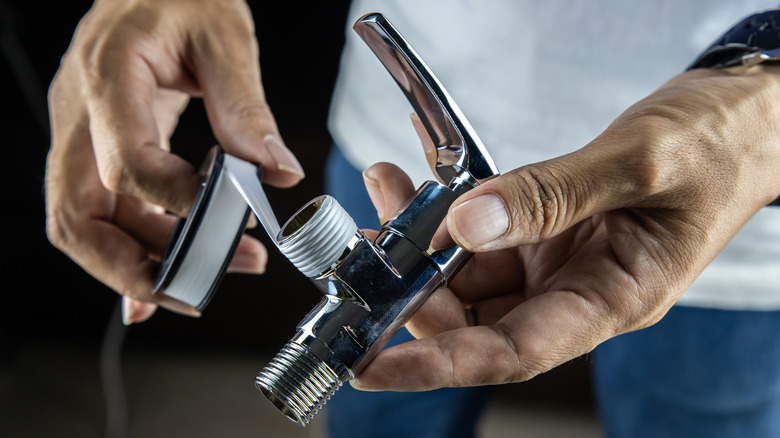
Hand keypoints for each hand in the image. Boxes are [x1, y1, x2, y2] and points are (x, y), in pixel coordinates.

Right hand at [45, 0, 304, 322]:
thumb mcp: (224, 37)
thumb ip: (245, 106)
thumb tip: (275, 172)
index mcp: (108, 75)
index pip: (126, 161)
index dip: (176, 200)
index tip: (231, 215)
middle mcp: (81, 114)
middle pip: (78, 215)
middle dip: (132, 267)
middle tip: (196, 289)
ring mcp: (83, 135)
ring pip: (88, 223)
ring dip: (143, 263)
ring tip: (211, 274)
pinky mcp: (100, 148)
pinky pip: (104, 213)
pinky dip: (131, 252)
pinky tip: (157, 284)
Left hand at [355, 67, 779, 390]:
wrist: (741, 120)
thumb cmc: (717, 149)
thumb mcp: (639, 166)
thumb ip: (551, 196)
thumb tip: (467, 223)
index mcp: (613, 300)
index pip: (512, 354)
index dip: (438, 364)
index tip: (373, 367)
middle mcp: (577, 292)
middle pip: (477, 317)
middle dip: (414, 286)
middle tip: (371, 244)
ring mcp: (558, 262)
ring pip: (471, 273)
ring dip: (420, 240)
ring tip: (388, 193)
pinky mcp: (545, 231)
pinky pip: (482, 233)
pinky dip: (446, 212)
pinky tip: (418, 185)